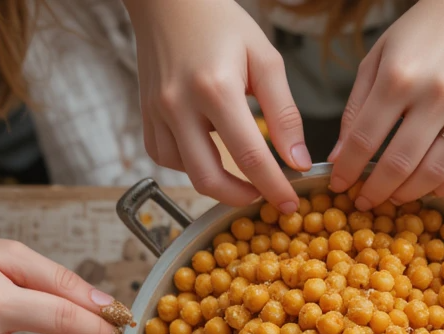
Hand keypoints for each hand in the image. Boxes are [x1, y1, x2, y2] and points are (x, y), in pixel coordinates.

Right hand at [128, 0, 308, 210]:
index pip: (249, 156)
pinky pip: (166, 157)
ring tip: (241, 169)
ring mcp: (156, 112)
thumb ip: (284, 114)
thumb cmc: (221, 24)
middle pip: (209, 178)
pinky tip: (209, 150)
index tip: (290, 203)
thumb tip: (298, 161)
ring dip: (216, 181)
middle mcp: (179, 104)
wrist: (169, 2)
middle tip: (266, 197)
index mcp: (215, 88)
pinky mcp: (144, 115)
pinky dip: (190, 164)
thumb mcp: (265, 59)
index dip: (273, 187)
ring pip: (186, 172)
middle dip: (241, 198)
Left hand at [328, 0, 443, 208]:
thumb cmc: (423, 31)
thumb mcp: (378, 58)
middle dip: (376, 192)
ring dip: (410, 195)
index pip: (364, 140)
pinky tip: (433, 188)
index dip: (347, 170)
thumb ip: (357, 108)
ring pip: (437, 173)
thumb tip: (339, 157)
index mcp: (399, 76)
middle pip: (399, 164)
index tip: (338, 186)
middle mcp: (438, 94)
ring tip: (395, 198)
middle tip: (365, 202)